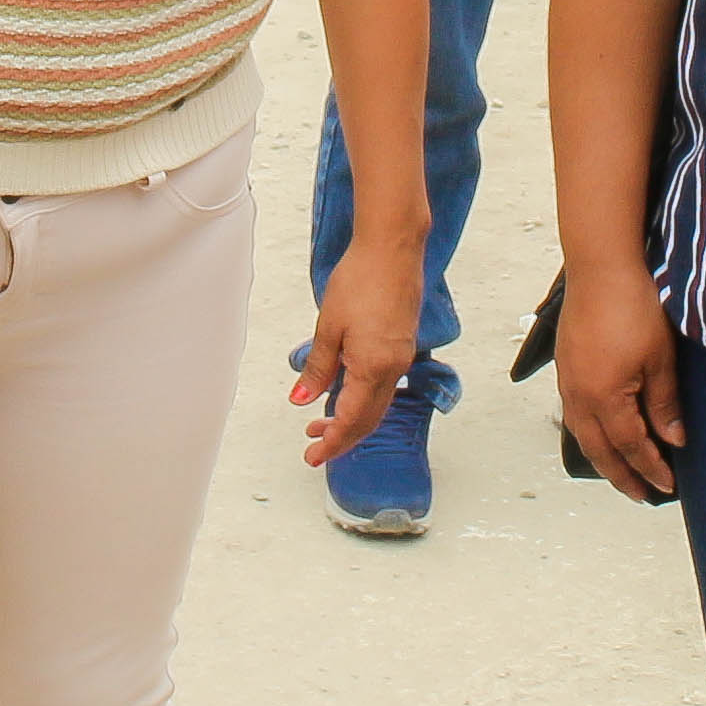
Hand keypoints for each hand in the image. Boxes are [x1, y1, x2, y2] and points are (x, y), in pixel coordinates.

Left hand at [294, 224, 426, 465]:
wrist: (392, 249)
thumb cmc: (361, 279)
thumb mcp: (329, 327)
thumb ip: (318, 369)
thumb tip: (303, 399)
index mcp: (373, 367)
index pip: (351, 419)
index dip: (333, 442)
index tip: (314, 456)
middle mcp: (393, 368)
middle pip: (368, 418)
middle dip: (342, 437)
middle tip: (314, 448)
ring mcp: (401, 357)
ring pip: (377, 403)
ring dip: (351, 418)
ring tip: (321, 424)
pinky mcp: (402, 345)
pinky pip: (384, 385)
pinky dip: (363, 399)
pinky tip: (343, 395)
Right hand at [550, 262, 685, 503]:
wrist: (600, 267)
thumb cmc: (632, 307)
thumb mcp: (660, 360)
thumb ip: (665, 404)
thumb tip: (674, 440)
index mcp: (605, 400)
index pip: (631, 448)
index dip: (651, 470)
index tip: (667, 486)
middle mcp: (579, 397)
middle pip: (600, 451)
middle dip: (622, 476)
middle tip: (642, 495)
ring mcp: (568, 383)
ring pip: (582, 435)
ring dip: (603, 458)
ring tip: (621, 473)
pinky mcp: (566, 367)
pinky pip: (574, 415)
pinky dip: (589, 434)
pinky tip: (600, 434)